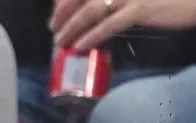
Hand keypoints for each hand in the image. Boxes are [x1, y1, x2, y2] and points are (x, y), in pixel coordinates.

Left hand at [50, 0, 195, 50]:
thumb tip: (88, 8)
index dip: (64, 0)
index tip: (56, 14)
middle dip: (63, 14)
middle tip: (54, 29)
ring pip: (90, 11)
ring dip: (72, 28)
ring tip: (62, 42)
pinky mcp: (140, 8)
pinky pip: (109, 24)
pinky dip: (92, 35)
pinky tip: (82, 45)